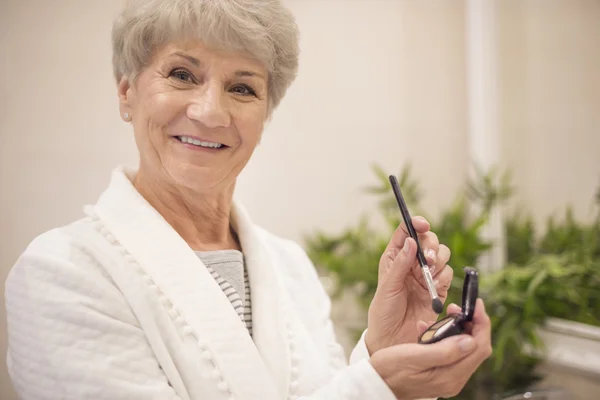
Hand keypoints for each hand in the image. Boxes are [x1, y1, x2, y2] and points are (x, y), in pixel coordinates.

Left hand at [366, 216, 452, 353]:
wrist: (393, 339)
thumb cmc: (384, 312)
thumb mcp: (387, 287)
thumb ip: (400, 264)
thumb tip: (411, 241)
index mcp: (394, 257)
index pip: (407, 232)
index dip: (416, 224)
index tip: (423, 224)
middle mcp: (411, 263)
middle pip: (429, 240)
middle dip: (431, 245)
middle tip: (428, 259)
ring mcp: (426, 275)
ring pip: (442, 255)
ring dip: (439, 260)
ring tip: (430, 274)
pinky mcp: (438, 288)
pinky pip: (448, 273)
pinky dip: (444, 276)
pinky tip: (435, 287)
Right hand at [369, 299, 492, 399]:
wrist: (376, 384)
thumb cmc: (390, 369)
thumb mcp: (414, 356)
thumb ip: (444, 350)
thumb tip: (470, 340)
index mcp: (450, 375)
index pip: (479, 346)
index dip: (481, 323)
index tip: (475, 304)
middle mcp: (454, 379)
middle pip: (476, 347)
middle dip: (473, 323)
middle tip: (457, 306)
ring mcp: (448, 377)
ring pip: (466, 348)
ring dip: (460, 328)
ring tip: (446, 314)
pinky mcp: (441, 373)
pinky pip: (453, 352)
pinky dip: (447, 336)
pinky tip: (431, 328)